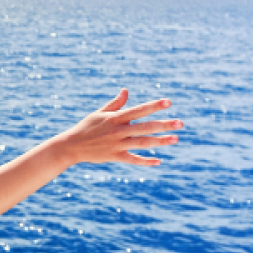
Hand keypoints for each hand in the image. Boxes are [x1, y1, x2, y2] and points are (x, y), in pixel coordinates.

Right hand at [49, 89, 182, 165]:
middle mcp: (118, 131)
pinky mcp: (115, 156)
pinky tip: (158, 161)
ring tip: (176, 139)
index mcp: (115, 118)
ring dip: (160, 141)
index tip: (169, 102)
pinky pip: (133, 159)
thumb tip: (126, 90)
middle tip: (181, 123)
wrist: (71, 146)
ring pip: (142, 143)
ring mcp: (117, 145)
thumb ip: (115, 103)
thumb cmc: (86, 127)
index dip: (154, 106)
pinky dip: (145, 161)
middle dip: (163, 125)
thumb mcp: (100, 113)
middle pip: (145, 127)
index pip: (138, 110)